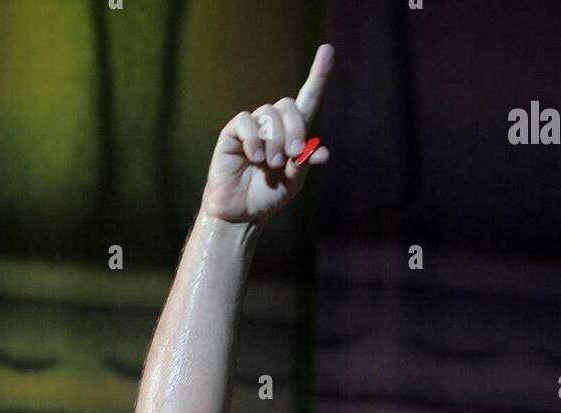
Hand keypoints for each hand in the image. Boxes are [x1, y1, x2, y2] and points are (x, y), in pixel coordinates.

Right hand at [201, 43, 333, 224]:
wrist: (241, 213)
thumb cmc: (267, 196)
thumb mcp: (293, 182)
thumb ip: (305, 163)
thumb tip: (321, 152)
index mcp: (293, 133)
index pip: (308, 98)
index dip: (318, 75)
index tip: (327, 51)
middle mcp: (273, 125)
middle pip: (288, 105)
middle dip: (295, 130)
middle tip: (293, 155)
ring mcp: (253, 127)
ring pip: (269, 114)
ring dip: (275, 141)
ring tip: (270, 165)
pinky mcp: (233, 132)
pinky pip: (246, 122)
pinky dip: (254, 140)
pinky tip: (254, 158)